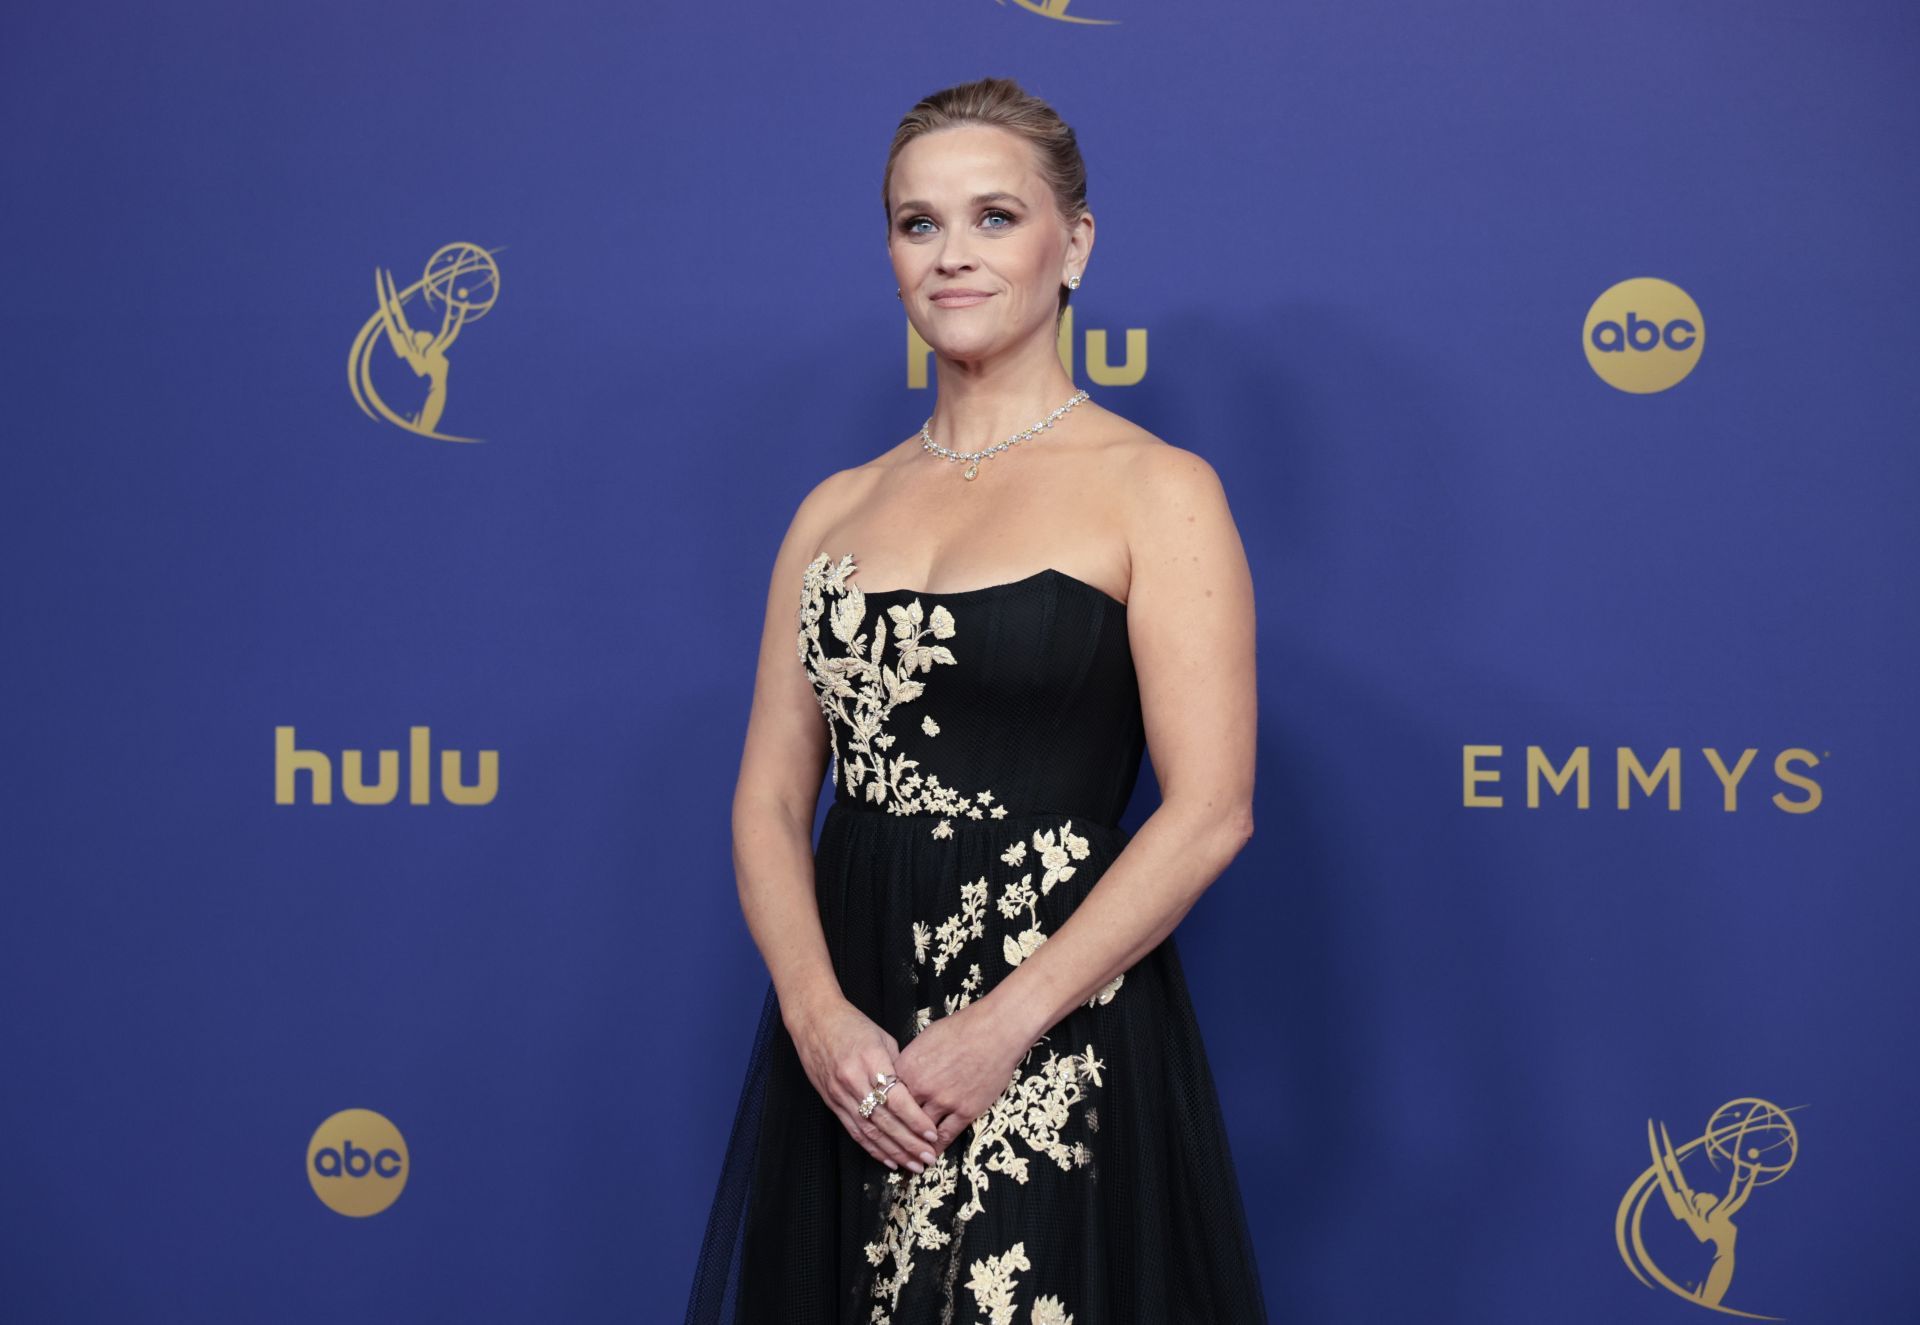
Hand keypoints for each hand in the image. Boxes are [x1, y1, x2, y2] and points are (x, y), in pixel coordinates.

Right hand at [786, 997, 942, 1172]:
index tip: (933, 1134)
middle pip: (885, 1120)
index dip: (915, 1119)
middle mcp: (853, 1080)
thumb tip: (917, 1094)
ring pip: (870, 1131)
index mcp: (870, 1060)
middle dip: (909, 1143)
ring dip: (893, 1151)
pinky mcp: (832, 1102)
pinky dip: (873, 1148)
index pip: (896, 1098)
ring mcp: (840, 1094)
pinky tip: (889, 1160)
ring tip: (914, 1165)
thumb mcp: (882, 1037)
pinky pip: (855, 1130)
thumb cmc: (852, 1024)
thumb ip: (898, 1067)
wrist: (813, 1019)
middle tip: (929, 1158)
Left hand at [892, 996, 1037, 1156]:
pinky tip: (932, 1154)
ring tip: (910, 1158)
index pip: (887, 1096)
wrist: (996, 1031)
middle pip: (901, 1118)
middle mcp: (921, 1087)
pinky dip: (937, 1148)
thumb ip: (911, 1062)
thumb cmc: (961, 1028)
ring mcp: (943, 1101)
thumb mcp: (925, 1039)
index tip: (881, 1122)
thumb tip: (904, 1075)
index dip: (884, 1110)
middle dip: (895, 1135)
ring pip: (922, 1132)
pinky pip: (946, 1136)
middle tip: (891, 1148)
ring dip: (915, 1147)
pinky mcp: (965, 1111)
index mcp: (908, 1067)